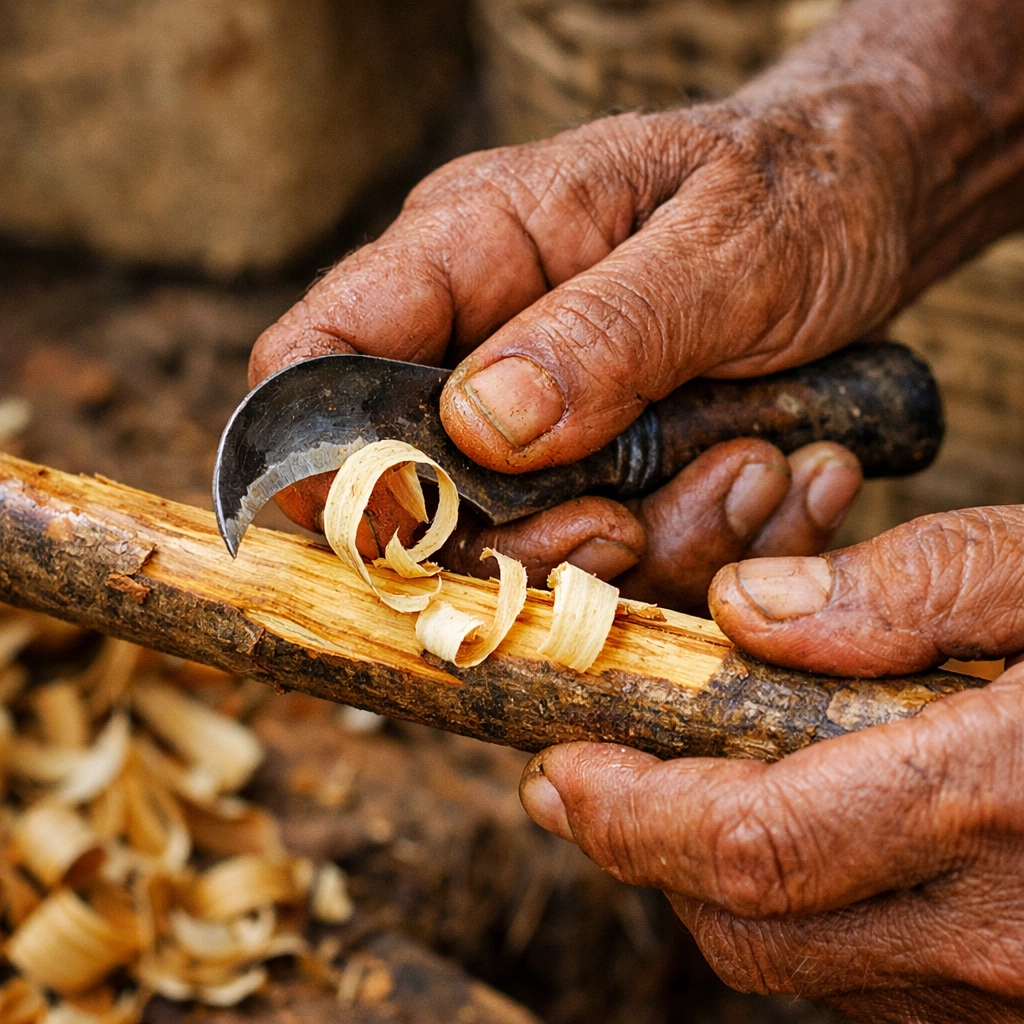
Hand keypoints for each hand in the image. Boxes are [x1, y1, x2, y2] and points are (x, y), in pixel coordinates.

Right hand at [251, 93, 889, 603]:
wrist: (870, 201)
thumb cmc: (798, 186)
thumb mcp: (726, 245)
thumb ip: (603, 330)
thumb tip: (479, 426)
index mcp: (469, 247)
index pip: (318, 357)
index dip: (328, 462)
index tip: (423, 536)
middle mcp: (482, 342)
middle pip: (419, 496)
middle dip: (527, 543)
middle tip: (631, 523)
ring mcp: (545, 418)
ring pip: (532, 548)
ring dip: (649, 546)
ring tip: (757, 470)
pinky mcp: (607, 471)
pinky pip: (620, 556)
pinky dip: (701, 548)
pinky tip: (779, 484)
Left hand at [520, 507, 1023, 1020]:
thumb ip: (912, 589)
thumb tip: (748, 611)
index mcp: (998, 802)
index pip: (752, 841)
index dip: (629, 812)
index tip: (558, 770)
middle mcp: (998, 936)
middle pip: (749, 926)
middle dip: (646, 852)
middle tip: (588, 785)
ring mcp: (1008, 993)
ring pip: (799, 961)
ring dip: (719, 879)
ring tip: (688, 791)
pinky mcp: (1016, 1005)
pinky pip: (869, 978)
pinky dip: (804, 909)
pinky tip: (806, 832)